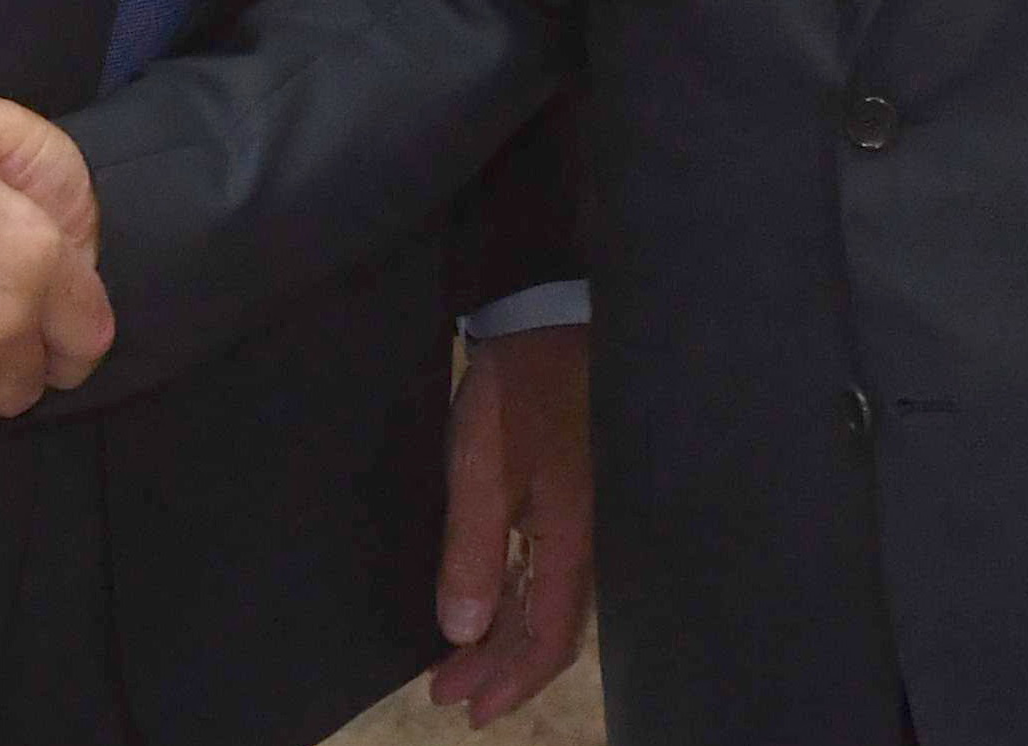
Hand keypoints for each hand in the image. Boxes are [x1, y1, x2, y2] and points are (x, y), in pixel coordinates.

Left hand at [426, 325, 593, 723]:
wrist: (544, 320)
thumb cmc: (516, 398)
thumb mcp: (482, 471)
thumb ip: (473, 551)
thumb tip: (462, 631)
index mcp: (569, 541)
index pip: (548, 637)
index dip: (510, 680)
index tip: (468, 710)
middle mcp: (581, 538)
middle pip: (545, 625)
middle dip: (497, 666)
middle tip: (447, 693)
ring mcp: (575, 515)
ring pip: (542, 597)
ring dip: (500, 633)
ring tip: (456, 657)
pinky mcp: (562, 492)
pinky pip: (539, 566)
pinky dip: (509, 594)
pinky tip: (484, 597)